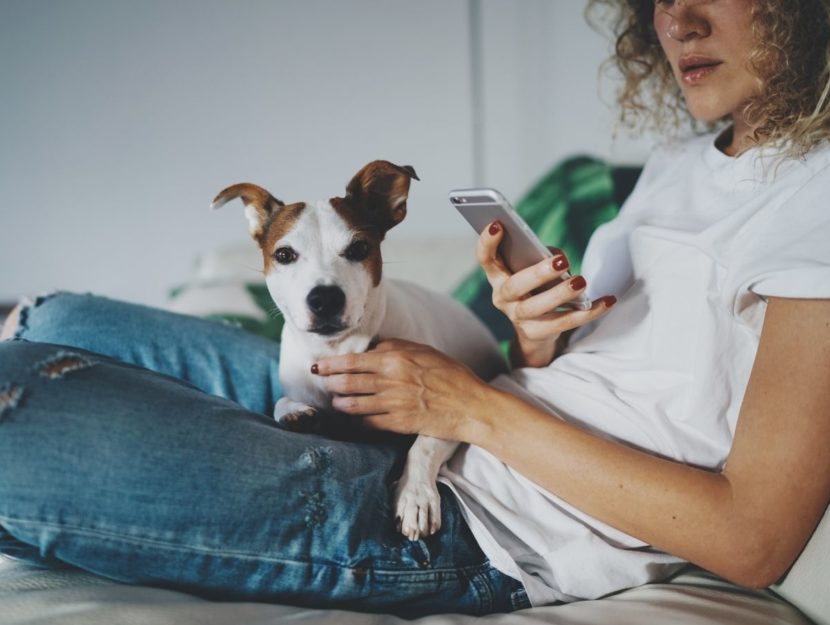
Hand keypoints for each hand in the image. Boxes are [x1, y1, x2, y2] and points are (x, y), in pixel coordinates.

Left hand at [313, 339, 490, 440]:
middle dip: (330, 384)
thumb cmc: (450, 374)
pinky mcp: (398, 424)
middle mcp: (390, 381)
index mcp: (395, 359)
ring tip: (336, 402)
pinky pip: (368, 423)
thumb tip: (370, 351)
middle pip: (347, 383)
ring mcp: (393, 404)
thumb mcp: (423, 351)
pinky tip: (354, 419)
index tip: (318, 366)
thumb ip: (394, 349)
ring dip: (340, 404)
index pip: (352, 361)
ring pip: (353, 405)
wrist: (470, 404)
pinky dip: (357, 421)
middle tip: (323, 384)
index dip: (330, 364)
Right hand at [477, 220, 616, 367]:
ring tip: (581, 282)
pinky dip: (589, 312)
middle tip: (561, 261)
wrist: (535, 331)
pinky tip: (607, 301)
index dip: (487, 242)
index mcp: (498, 276)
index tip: (498, 224)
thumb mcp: (534, 270)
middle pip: (515, 286)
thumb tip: (558, 259)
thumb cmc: (536, 288)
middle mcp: (503, 298)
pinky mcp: (537, 334)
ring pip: (536, 308)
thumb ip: (541, 257)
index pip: (486, 259)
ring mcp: (518, 318)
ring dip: (560, 294)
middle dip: (537, 273)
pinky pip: (565, 323)